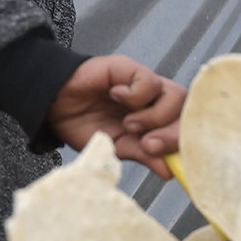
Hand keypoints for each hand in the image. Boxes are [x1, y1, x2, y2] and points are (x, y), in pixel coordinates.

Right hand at [48, 55, 184, 178]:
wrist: (54, 104)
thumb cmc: (83, 124)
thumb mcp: (115, 147)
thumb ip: (143, 155)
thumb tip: (169, 171)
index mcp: (155, 121)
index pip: (184, 129)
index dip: (183, 145)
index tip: (172, 164)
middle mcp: (155, 101)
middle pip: (186, 113)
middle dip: (173, 134)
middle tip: (149, 145)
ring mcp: (145, 84)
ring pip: (175, 96)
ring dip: (155, 116)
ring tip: (129, 124)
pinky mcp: (131, 69)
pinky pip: (150, 82)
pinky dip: (136, 96)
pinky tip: (116, 97)